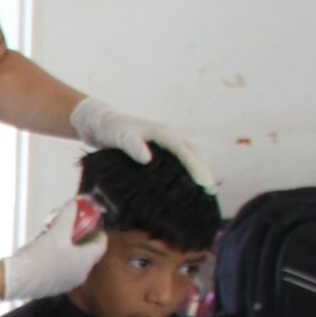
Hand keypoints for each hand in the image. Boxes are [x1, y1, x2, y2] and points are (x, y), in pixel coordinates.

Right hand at [1, 195, 105, 300]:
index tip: (92, 224)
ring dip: (69, 250)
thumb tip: (73, 204)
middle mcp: (80, 274)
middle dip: (81, 239)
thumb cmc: (40, 257)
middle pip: (87, 253)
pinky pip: (62, 270)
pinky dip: (59, 260)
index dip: (98, 232)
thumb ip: (67, 216)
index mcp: (85, 261)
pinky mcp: (54, 288)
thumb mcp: (56, 231)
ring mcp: (67, 283)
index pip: (101, 245)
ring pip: (74, 262)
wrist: (17, 279)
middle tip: (71, 228)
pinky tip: (45, 253)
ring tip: (55, 239)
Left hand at [69, 96, 216, 188]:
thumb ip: (132, 145)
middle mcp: (171, 136)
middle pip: (195, 152)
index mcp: (164, 133)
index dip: (196, 168)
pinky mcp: (164, 149)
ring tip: (205, 191)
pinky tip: (188, 186)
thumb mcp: (120, 136)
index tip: (205, 184)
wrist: (104, 124)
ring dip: (200, 169)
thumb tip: (146, 159)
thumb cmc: (113, 130)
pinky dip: (190, 169)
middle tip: (211, 192)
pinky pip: (183, 158)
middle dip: (205, 170)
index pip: (186, 152)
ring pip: (192, 154)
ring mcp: (169, 142)